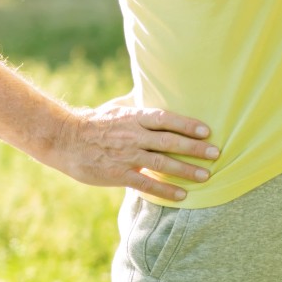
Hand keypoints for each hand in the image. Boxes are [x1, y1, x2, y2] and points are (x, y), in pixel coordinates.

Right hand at [47, 96, 219, 201]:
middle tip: (216, 153)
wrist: (65, 140)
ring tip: (206, 175)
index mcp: (133, 117)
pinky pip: (146, 183)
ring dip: (186, 170)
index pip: (165, 119)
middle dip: (195, 148)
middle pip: (169, 142)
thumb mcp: (115, 107)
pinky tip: (182, 195)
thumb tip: (152, 87)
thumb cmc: (93, 122)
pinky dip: (165, 190)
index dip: (187, 124)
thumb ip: (136, 102)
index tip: (207, 130)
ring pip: (162, 164)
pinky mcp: (118, 175)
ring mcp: (126, 156)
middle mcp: (132, 136)